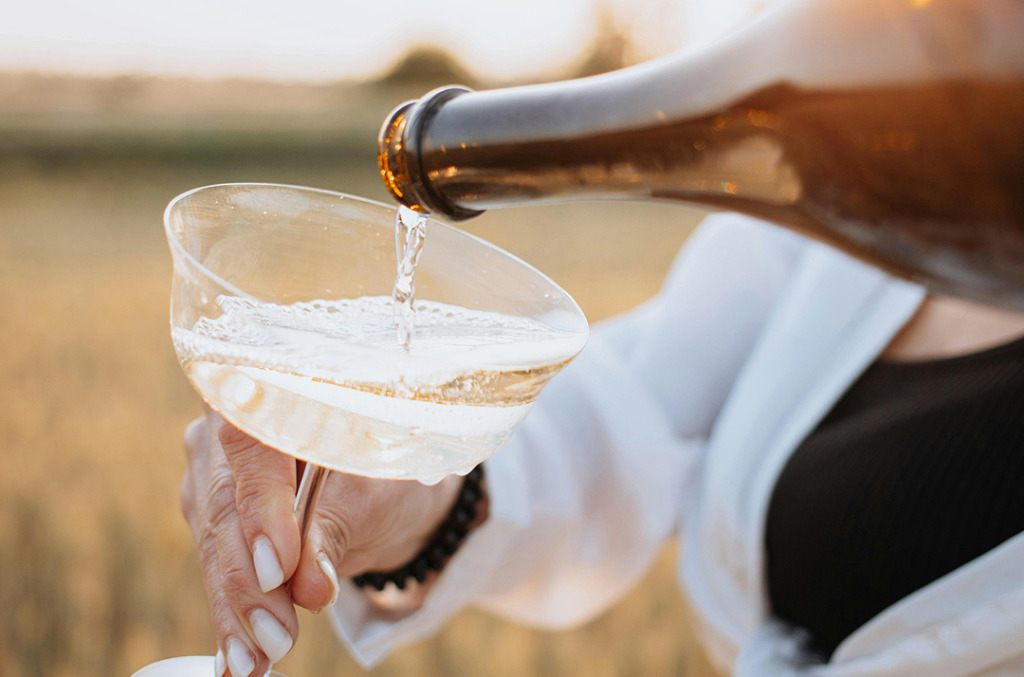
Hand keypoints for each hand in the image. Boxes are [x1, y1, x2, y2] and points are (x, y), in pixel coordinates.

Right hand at [179, 410, 462, 675]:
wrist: (385, 483)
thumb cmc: (389, 469)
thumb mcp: (379, 489)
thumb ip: (339, 526)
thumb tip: (311, 585)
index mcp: (280, 381)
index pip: (254, 440)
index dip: (262, 505)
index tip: (281, 568)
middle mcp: (232, 415)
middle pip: (226, 498)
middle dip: (249, 579)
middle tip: (274, 638)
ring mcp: (214, 461)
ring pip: (214, 537)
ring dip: (234, 605)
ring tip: (254, 660)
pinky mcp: (210, 503)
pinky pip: (213, 557)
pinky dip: (229, 609)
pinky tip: (235, 654)